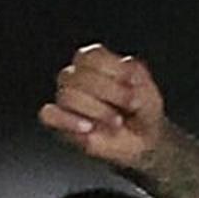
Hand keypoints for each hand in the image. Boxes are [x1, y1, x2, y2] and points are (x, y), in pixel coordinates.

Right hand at [40, 43, 174, 169]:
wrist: (145, 142)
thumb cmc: (143, 112)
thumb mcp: (149, 87)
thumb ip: (135, 73)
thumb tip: (122, 67)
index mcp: (95, 62)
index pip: (91, 55)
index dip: (113, 70)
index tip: (133, 83)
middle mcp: (77, 77)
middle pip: (78, 76)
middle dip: (110, 92)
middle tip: (130, 105)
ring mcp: (67, 99)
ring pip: (67, 96)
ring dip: (97, 110)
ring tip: (116, 121)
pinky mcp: (60, 122)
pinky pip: (49, 115)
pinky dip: (68, 121)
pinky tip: (88, 127)